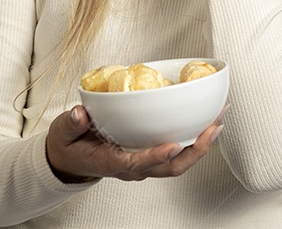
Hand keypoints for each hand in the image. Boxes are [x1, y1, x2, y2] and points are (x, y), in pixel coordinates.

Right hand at [45, 105, 225, 182]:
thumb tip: (80, 113)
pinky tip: (207, 119)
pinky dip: (194, 137)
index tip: (173, 144)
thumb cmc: (69, 145)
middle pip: (171, 167)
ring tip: (219, 118)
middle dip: (196, 150)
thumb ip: (71, 123)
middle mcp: (133, 166)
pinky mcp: (150, 153)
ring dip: (201, 143)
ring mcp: (144, 162)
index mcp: (112, 162)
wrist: (70, 160)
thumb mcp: (63, 133)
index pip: (138, 163)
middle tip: (213, 127)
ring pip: (179, 161)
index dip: (157, 156)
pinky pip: (177, 150)